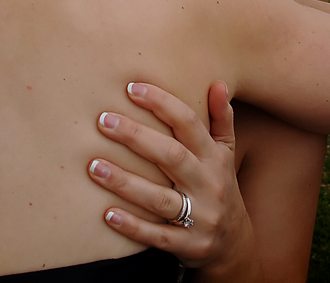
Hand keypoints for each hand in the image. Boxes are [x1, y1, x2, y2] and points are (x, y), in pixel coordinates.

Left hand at [89, 82, 263, 281]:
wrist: (235, 246)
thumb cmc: (219, 187)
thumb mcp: (225, 154)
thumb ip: (221, 119)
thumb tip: (217, 83)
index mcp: (213, 158)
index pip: (188, 124)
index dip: (162, 103)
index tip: (131, 88)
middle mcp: (208, 185)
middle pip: (171, 156)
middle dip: (136, 137)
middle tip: (103, 120)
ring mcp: (199, 217)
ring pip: (159, 198)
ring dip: (125, 182)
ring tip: (94, 166)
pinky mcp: (188, 245)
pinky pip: (158, 235)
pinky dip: (133, 226)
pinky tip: (107, 214)